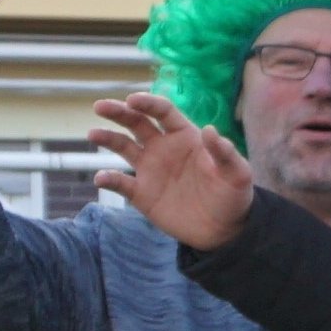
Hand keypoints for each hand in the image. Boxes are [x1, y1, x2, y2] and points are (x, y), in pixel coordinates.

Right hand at [88, 90, 261, 249]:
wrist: (224, 230)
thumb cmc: (233, 195)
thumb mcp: (237, 173)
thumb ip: (225, 153)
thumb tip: (210, 130)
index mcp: (184, 136)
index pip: (163, 112)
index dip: (147, 103)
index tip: (133, 100)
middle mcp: (163, 147)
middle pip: (136, 122)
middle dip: (119, 112)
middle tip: (100, 106)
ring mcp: (150, 169)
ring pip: (123, 147)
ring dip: (108, 139)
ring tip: (94, 133)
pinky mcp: (142, 193)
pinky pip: (121, 183)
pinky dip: (109, 179)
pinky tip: (101, 178)